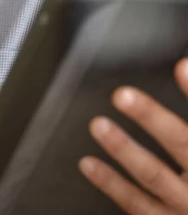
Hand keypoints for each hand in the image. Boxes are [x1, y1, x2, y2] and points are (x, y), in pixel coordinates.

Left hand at [79, 59, 187, 213]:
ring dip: (123, 149)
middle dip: (152, 119)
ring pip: (153, 175)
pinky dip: (111, 183)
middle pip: (182, 144)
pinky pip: (136, 204)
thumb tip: (184, 65)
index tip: (180, 66)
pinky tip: (88, 163)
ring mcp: (184, 206)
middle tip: (123, 95)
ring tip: (98, 125)